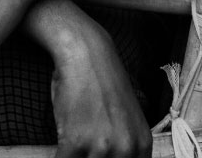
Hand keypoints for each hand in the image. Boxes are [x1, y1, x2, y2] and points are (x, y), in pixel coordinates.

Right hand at [48, 33, 151, 157]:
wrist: (86, 55)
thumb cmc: (101, 83)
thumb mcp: (125, 120)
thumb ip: (124, 146)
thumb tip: (112, 157)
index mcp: (142, 145)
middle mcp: (126, 148)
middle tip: (84, 153)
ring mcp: (102, 146)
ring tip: (71, 149)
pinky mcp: (76, 142)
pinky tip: (59, 151)